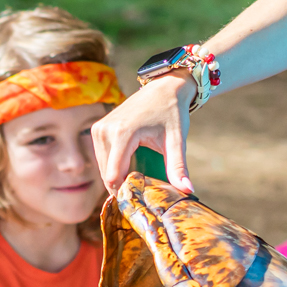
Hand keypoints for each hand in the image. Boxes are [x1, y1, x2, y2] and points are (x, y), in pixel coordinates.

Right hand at [91, 74, 194, 192]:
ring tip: (138, 177)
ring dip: (117, 176)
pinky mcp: (98, 128)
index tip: (141, 199)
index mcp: (122, 133)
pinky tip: (130, 166)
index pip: (114, 175)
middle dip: (122, 186)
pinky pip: (102, 157)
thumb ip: (178, 167)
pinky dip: (113, 166)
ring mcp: (98, 128)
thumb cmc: (171, 111)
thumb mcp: (176, 140)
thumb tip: (188, 190)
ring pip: (103, 167)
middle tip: (143, 190)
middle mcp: (105, 130)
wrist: (163, 87)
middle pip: (107, 174)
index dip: (125, 192)